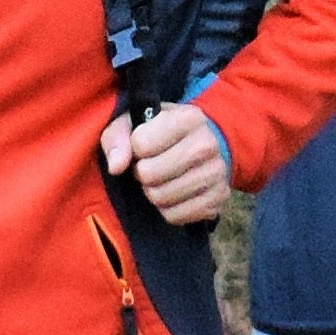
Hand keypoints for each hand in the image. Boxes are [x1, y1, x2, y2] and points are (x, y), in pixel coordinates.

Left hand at [106, 102, 233, 227]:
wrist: (204, 145)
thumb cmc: (162, 133)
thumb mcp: (134, 123)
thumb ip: (117, 138)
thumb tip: (116, 167)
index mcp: (188, 118)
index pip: (141, 144)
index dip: (135, 148)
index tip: (143, 146)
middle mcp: (207, 144)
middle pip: (150, 174)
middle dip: (142, 172)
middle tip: (149, 166)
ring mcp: (216, 173)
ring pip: (162, 197)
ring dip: (153, 192)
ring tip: (161, 179)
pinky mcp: (219, 199)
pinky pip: (176, 216)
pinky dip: (167, 209)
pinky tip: (173, 194)